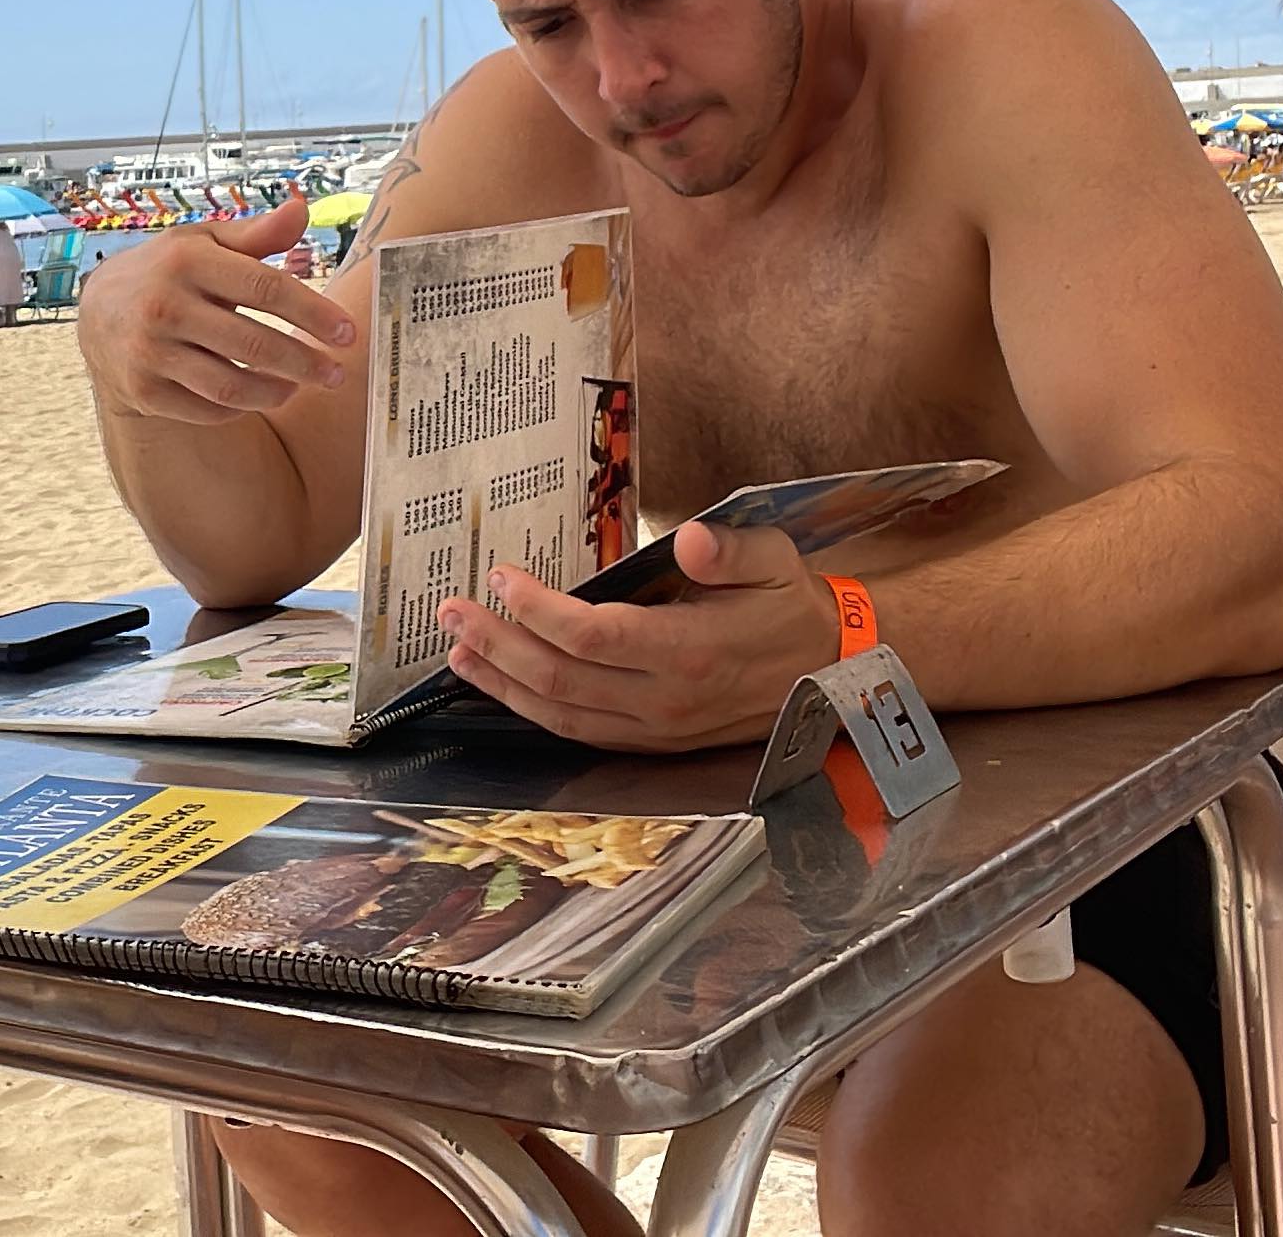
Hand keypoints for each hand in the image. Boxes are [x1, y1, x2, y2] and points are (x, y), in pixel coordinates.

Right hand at [77, 197, 358, 424]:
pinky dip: (241, 407)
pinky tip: (259, 396)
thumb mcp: (204, 243)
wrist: (97, 313)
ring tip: (299, 386)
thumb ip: (256, 234)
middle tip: (336, 374)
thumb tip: (301, 209)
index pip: (265, 288)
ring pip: (232, 386)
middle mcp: (165, 306)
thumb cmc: (167, 272)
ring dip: (277, 391)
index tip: (347, 333)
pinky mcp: (143, 392)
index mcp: (187, 260)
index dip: (313, 312)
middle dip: (305, 363)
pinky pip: (207, 410)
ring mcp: (150, 353)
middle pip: (255, 344)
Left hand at [436, 522, 839, 751]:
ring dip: (502, 682)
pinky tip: (501, 685)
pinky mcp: (651, 743)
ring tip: (456, 650)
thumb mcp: (775, 562)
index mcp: (691, 652)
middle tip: (451, 610)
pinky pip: (579, 733)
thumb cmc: (792, 607)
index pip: (593, 638)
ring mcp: (655, 729)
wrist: (831, 672)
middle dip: (497, 644)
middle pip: (560, 680)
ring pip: (560, 716)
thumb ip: (730, 550)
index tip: (501, 574)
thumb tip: (690, 538)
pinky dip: (531, 710)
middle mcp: (665, 700)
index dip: (538, 609)